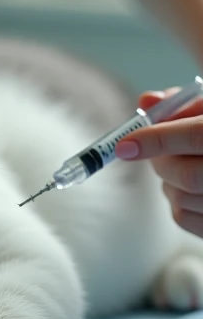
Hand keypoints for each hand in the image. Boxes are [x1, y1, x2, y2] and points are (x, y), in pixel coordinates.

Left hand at [116, 90, 202, 237]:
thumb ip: (182, 105)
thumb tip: (146, 101)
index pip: (197, 136)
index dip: (157, 139)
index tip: (124, 145)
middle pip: (187, 174)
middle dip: (160, 160)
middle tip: (158, 149)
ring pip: (180, 198)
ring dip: (166, 180)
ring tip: (179, 163)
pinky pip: (182, 217)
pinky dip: (174, 200)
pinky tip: (187, 187)